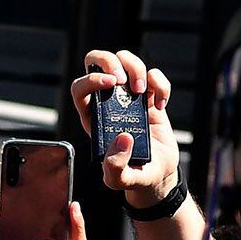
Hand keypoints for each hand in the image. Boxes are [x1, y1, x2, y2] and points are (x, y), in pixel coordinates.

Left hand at [70, 48, 179, 208]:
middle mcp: (107, 101)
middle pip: (96, 61)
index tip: (111, 85)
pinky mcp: (150, 95)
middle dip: (108, 61)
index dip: (91, 79)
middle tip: (123, 80)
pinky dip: (160, 83)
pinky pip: (153, 74)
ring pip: (124, 59)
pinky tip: (161, 105)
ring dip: (136, 68)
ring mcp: (128, 95)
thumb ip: (115, 168)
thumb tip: (122, 139)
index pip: (80, 88)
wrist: (158, 173)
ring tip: (143, 93)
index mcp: (93, 117)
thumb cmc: (134, 175)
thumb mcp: (121, 180)